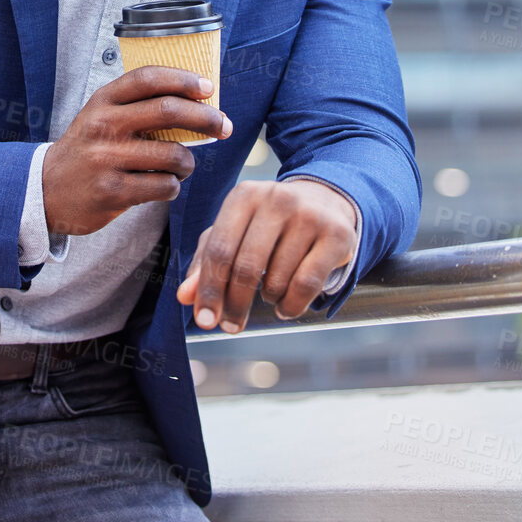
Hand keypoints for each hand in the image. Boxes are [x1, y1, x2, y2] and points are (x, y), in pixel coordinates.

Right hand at [42, 66, 231, 237]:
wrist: (46, 190)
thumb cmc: (87, 149)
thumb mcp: (101, 115)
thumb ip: (137, 105)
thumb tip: (197, 100)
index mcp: (103, 100)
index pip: (148, 78)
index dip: (183, 79)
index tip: (208, 87)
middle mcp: (103, 125)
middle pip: (167, 111)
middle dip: (205, 117)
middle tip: (223, 125)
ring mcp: (106, 159)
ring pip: (172, 155)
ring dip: (188, 162)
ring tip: (183, 165)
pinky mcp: (112, 192)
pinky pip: (163, 187)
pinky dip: (173, 187)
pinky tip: (163, 185)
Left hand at [176, 179, 355, 332]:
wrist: (325, 203)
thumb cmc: (268, 224)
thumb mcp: (233, 233)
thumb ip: (205, 263)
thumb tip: (185, 297)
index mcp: (244, 196)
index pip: (218, 250)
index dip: (209, 290)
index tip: (205, 320)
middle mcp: (277, 199)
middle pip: (245, 268)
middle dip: (235, 304)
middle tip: (231, 326)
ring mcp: (309, 215)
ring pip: (276, 281)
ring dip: (267, 299)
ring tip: (270, 290)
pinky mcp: (336, 235)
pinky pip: (306, 287)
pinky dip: (291, 306)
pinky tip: (286, 306)